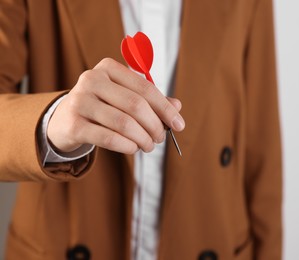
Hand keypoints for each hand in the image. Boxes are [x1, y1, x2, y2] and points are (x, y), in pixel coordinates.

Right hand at [47, 58, 184, 153]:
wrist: (64, 119)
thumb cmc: (103, 106)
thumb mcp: (125, 97)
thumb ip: (151, 100)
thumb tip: (177, 106)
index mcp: (109, 68)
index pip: (145, 88)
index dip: (166, 108)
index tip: (179, 125)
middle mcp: (92, 79)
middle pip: (135, 105)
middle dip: (155, 126)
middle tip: (160, 139)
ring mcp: (80, 101)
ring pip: (123, 123)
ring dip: (142, 139)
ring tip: (148, 146)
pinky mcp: (73, 124)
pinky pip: (108, 138)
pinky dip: (127, 146)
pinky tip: (133, 149)